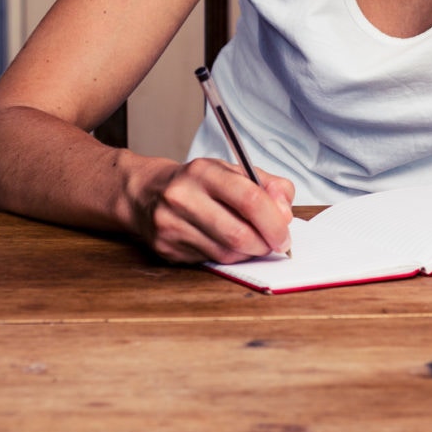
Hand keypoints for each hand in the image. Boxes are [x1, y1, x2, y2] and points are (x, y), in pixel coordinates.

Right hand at [132, 158, 295, 264]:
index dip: (274, 222)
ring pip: (226, 253)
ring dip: (248, 252)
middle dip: (264, 244)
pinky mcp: (166, 248)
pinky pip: (210, 261)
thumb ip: (267, 186)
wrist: (147, 193)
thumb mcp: (233, 171)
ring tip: (251, 242)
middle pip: (238, 233)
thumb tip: (285, 213)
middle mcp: (182, 197)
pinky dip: (227, 257)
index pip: (249, 199)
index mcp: (203, 172)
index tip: (284, 234)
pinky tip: (225, 243)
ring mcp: (170, 225)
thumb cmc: (197, 183)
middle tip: (274, 244)